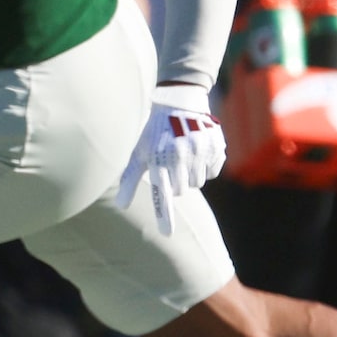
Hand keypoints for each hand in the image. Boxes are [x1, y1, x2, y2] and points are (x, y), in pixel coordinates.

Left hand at [118, 84, 225, 235]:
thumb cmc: (154, 131)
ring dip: (190, 176)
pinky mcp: (216, 147)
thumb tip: (121, 206)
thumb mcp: (140, 152)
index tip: (166, 235)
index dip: (165, 216)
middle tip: (171, 165)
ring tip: (183, 157)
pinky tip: (197, 151)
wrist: (179, 102)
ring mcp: (200, 151)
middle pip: (181, 191)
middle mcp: (180, 156)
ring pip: (197, 183)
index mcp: (159, 158)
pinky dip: (205, 167)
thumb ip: (130, 179)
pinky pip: (212, 172)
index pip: (162, 193)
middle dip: (176, 183)